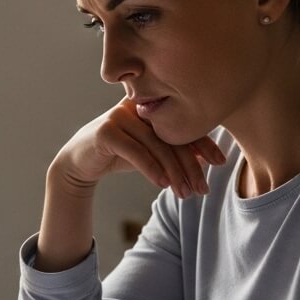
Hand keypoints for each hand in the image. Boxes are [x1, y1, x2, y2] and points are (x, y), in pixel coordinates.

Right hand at [52, 97, 224, 199]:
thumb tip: (209, 159)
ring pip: (156, 146)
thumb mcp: (151, 152)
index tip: (220, 162)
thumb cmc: (119, 154)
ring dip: (174, 173)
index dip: (203, 143)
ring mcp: (119, 115)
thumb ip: (175, 149)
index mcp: (151, 105)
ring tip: (185, 194)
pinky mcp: (105, 131)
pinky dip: (151, 169)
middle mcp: (137, 105)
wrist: (80, 162)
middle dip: (190, 165)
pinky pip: (135, 152)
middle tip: (202, 189)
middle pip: (172, 136)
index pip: (183, 123)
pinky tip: (163, 185)